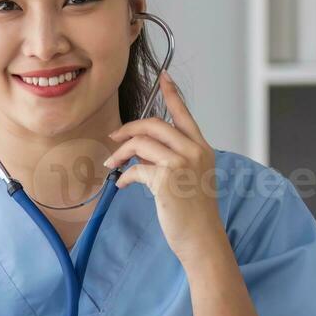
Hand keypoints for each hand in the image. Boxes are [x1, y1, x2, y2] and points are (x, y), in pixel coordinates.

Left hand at [102, 71, 226, 267]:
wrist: (202, 240)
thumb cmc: (194, 213)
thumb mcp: (189, 178)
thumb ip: (171, 158)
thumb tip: (141, 149)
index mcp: (202, 149)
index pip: (185, 114)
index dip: (172, 94)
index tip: (163, 76)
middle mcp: (194, 151)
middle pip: (154, 124)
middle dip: (128, 128)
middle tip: (113, 138)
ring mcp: (181, 164)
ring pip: (141, 142)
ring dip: (120, 153)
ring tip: (112, 165)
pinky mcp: (167, 179)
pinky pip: (135, 168)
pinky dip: (123, 176)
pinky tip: (120, 185)